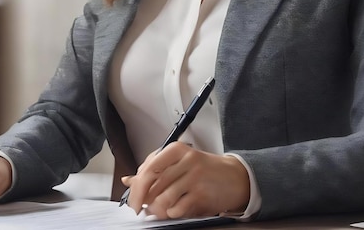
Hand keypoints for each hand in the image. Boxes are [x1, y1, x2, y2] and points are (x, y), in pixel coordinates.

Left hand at [121, 142, 249, 218]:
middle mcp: (186, 161)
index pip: (149, 166)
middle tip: (138, 208)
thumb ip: (154, 171)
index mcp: (177, 150)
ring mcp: (194, 178)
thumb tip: (128, 180)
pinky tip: (175, 210)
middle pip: (153, 183)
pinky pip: (177, 209)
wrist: (235, 178)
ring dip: (156, 209)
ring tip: (159, 210)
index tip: (133, 196)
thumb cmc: (205, 170)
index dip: (137, 185)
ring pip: (163, 198)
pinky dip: (172, 213)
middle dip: (141, 199)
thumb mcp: (179, 164)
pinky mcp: (201, 195)